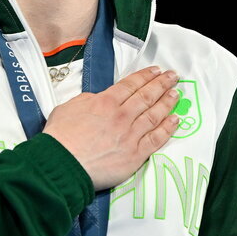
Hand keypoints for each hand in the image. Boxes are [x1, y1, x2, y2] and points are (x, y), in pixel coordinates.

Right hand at [42, 66, 179, 190]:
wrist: (62, 164)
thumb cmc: (60, 138)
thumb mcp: (68, 107)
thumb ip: (87, 100)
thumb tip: (97, 99)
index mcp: (105, 102)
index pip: (131, 85)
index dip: (145, 76)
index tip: (156, 71)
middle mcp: (121, 116)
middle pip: (146, 96)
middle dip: (162, 84)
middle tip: (173, 77)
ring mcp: (130, 135)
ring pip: (154, 115)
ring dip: (167, 102)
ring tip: (176, 94)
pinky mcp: (135, 155)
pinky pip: (156, 139)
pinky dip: (167, 128)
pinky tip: (175, 120)